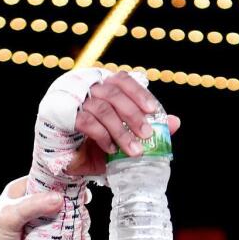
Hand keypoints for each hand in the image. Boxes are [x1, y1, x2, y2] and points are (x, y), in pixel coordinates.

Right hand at [65, 72, 181, 175]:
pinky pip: (86, 122)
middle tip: (147, 134)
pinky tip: (112, 149)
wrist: (69, 160)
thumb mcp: (126, 137)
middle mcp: (89, 89)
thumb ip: (148, 127)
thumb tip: (175, 122)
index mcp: (105, 87)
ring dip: (121, 131)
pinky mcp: (62, 115)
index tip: (152, 110)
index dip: (138, 93)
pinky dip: (103, 136)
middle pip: (114, 93)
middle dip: (133, 114)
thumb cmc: (99, 144)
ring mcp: (74, 101)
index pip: (122, 79)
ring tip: (134, 150)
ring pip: (102, 109)